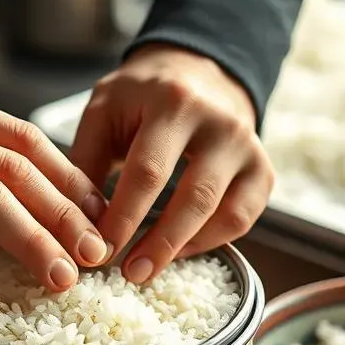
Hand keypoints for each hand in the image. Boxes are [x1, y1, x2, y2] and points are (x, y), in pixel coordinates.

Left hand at [70, 43, 273, 282]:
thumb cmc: (140, 96)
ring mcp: (249, 147)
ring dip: (184, 249)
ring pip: (225, 214)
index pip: (149, 171)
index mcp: (174, 102)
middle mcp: (221, 123)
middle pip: (195, 197)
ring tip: (147, 268)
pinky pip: (242, 219)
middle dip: (160, 243)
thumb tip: (82, 225)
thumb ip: (86, 162)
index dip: (124, 218)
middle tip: (130, 273)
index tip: (99, 251)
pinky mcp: (262, 170)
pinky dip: (209, 242)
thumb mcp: (103, 111)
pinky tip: (177, 250)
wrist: (196, 70)